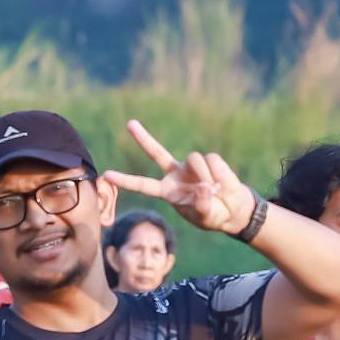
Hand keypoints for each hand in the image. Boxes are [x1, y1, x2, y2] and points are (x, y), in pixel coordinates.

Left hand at [101, 118, 258, 236]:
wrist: (232, 210)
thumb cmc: (213, 215)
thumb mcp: (204, 216)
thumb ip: (201, 205)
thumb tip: (205, 186)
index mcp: (168, 191)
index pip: (143, 185)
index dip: (126, 180)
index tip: (107, 175)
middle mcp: (175, 175)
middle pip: (156, 153)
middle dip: (143, 138)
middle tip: (130, 124)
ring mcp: (191, 166)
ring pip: (195, 159)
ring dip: (207, 176)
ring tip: (215, 190)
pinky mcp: (209, 160)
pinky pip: (211, 161)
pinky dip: (218, 173)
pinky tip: (221, 184)